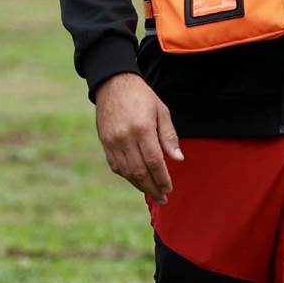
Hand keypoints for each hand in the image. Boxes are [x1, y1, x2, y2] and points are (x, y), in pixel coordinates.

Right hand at [93, 73, 183, 204]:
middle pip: (140, 171)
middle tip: (163, 199)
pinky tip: (137, 181)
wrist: (113, 84)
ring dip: (140, 185)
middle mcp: (125, 138)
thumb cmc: (142, 96)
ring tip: (152, 193)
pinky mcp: (105, 142)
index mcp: (142, 129)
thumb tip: (178, 159)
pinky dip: (127, 176)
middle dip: (152, 188)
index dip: (162, 178)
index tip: (169, 189)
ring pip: (127, 172)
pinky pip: (116, 166)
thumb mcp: (161, 111)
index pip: (154, 161)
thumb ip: (169, 136)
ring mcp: (113, 141)